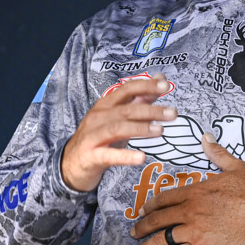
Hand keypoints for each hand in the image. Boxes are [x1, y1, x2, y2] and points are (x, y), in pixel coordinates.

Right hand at [61, 74, 175, 191]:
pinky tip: (141, 157)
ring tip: (161, 131)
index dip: (146, 86)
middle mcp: (98, 117)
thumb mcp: (119, 117)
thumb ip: (140, 100)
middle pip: (126, 109)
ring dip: (141, 128)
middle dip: (151, 110)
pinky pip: (109, 155)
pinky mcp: (90, 156)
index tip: (166, 86)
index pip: (127, 89)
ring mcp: (92, 136)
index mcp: (106, 104)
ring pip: (118, 128)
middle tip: (173, 113)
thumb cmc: (100, 136)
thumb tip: (160, 81)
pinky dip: (125, 156)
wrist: (71, 163)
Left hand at [130, 133, 244, 244]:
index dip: (151, 205)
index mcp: (196, 191)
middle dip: (142, 226)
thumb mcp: (236, 167)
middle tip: (134, 232)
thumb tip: (206, 137)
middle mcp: (190, 210)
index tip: (143, 210)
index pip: (165, 198)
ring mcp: (194, 230)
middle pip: (158, 219)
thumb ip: (217, 154)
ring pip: (161, 239)